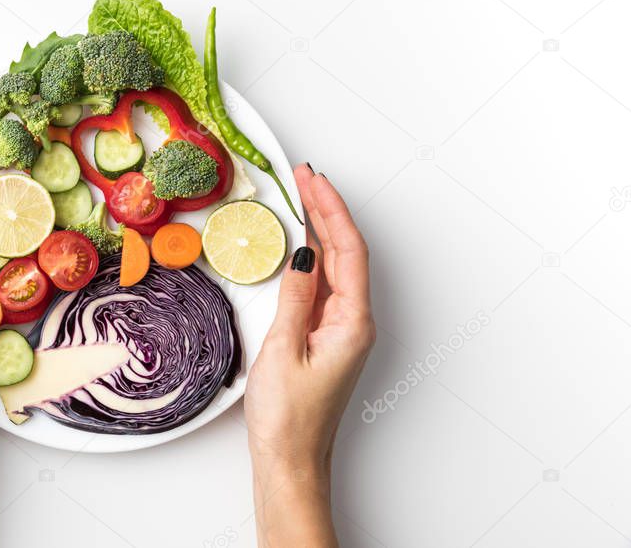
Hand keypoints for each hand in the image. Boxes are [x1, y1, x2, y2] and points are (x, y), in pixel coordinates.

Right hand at [244, 165, 374, 546]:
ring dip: (320, 228)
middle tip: (304, 176)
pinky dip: (313, 255)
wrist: (291, 461)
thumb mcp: (284, 349)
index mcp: (352, 322)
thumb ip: (296, 296)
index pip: (347, 250)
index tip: (312, 181)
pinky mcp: (326, 336)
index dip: (331, 210)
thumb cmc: (288, 418)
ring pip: (336, 265)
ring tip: (302, 196)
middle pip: (345, 252)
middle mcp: (354, 322)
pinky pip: (324, 284)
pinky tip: (301, 243)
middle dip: (327, 210)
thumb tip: (304, 251)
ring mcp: (341, 328)